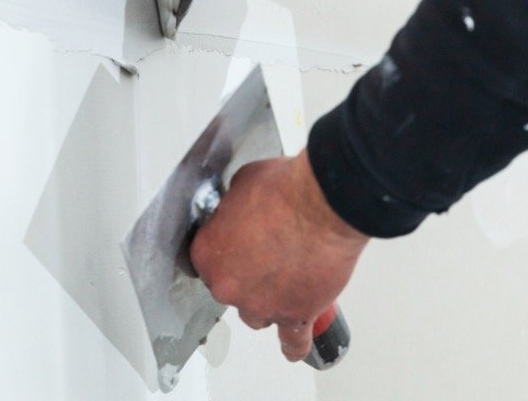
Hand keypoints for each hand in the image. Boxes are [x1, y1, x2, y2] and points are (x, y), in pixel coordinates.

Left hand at [189, 151, 367, 360]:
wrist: (321, 204)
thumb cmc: (284, 189)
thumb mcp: (241, 183)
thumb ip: (231, 207)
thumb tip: (237, 211)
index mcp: (209, 252)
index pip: (206, 259)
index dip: (225, 247)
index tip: (238, 241)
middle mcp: (229, 286)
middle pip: (230, 288)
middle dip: (246, 272)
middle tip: (267, 251)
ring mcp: (261, 305)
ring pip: (256, 313)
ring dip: (267, 299)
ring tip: (284, 279)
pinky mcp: (295, 315)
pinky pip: (292, 340)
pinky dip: (292, 342)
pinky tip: (291, 344)